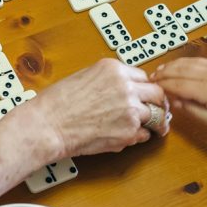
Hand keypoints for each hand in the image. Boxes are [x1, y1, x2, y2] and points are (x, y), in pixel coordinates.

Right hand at [35, 59, 169, 159]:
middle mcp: (126, 87)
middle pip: (157, 93)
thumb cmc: (57, 103)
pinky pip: (144, 135)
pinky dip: (140, 136)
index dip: (144, 87)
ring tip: (152, 127)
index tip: (145, 94)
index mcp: (114, 69)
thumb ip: (109, 80)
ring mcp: (130, 110)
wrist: (47, 124)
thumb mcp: (85, 76)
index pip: (144, 76)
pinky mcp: (128, 132)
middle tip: (158, 110)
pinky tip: (129, 136)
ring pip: (156, 115)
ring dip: (153, 121)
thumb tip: (124, 88)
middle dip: (158, 103)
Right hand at [150, 57, 206, 133]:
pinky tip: (180, 66)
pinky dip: (186, 63)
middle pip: (181, 69)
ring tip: (161, 70)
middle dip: (164, 72)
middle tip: (152, 77)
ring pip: (189, 62)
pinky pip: (200, 61)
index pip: (178, 84)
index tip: (152, 86)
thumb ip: (193, 111)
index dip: (163, 85)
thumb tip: (177, 102)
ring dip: (173, 65)